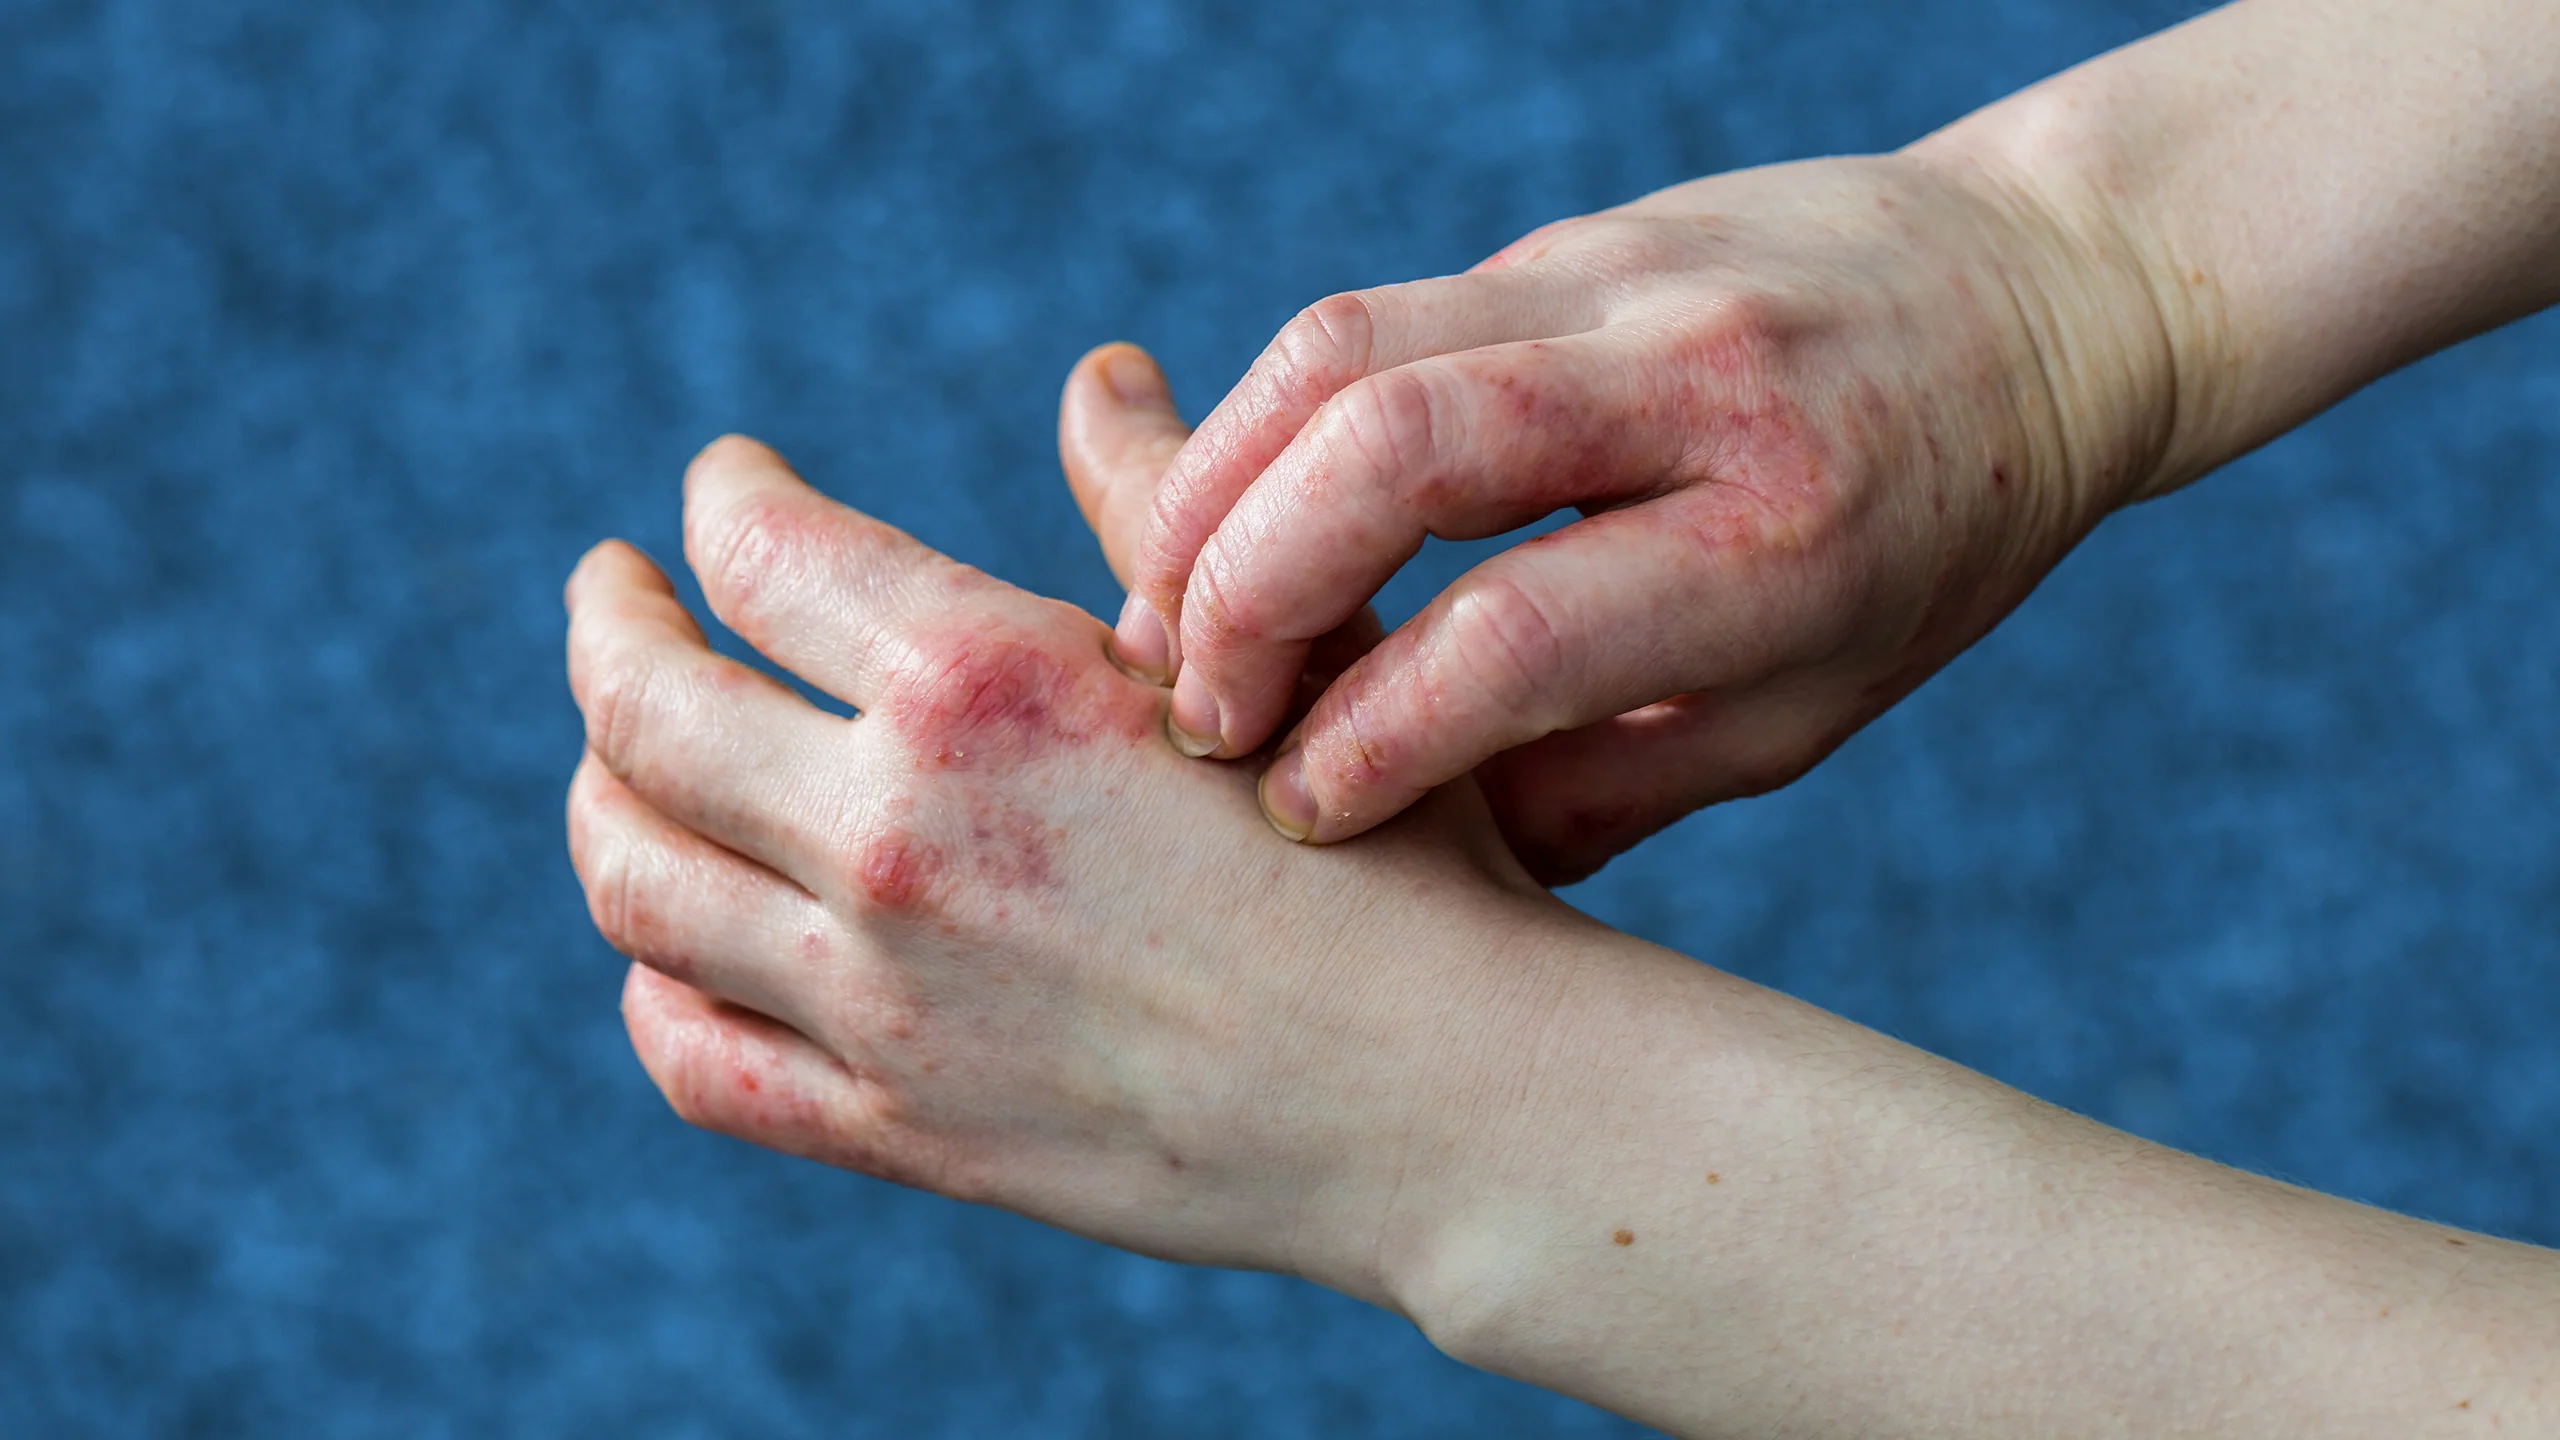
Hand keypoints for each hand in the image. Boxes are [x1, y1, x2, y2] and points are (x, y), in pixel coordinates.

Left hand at [561, 434, 1554, 1306]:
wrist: (1448, 1099)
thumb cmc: (1403, 849)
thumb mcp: (1288, 649)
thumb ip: (1157, 508)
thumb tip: (1097, 374)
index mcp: (985, 685)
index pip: (759, 551)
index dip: (716, 498)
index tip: (716, 485)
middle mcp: (895, 836)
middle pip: (643, 708)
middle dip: (606, 625)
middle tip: (610, 591)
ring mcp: (880, 998)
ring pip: (635, 878)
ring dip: (600, 791)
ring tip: (618, 753)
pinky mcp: (900, 1129)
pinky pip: (693, 1057)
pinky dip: (653, 982)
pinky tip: (672, 944)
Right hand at [1111, 151, 2173, 881]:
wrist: (2038, 294)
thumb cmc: (1931, 539)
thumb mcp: (1815, 704)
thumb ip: (1615, 781)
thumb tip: (1423, 867)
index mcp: (1785, 538)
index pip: (1516, 632)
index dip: (1369, 737)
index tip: (1296, 810)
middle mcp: (1699, 380)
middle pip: (1392, 447)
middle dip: (1241, 591)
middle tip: (1193, 709)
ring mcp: (1623, 275)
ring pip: (1343, 347)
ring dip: (1212, 489)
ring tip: (1166, 613)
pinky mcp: (1564, 236)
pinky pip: (1372, 316)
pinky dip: (1268, 423)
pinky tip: (1241, 519)